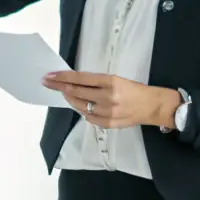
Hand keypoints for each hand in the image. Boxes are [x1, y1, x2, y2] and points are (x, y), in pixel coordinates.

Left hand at [43, 72, 181, 128]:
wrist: (152, 106)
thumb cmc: (134, 90)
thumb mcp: (117, 79)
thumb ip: (97, 82)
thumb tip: (75, 82)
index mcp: (110, 82)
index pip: (81, 78)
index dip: (63, 77)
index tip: (50, 76)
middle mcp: (107, 97)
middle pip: (76, 92)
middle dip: (59, 87)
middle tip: (47, 82)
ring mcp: (107, 112)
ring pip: (80, 106)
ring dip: (70, 99)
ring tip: (64, 93)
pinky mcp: (108, 124)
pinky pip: (88, 117)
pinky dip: (83, 110)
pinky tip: (81, 105)